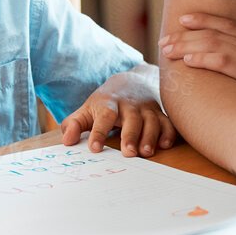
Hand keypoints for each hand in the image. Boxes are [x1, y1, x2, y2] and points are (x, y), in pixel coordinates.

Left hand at [61, 65, 177, 155]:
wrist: (132, 81)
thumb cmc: (107, 102)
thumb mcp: (87, 109)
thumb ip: (74, 125)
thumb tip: (67, 141)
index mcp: (109, 104)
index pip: (104, 117)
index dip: (99, 132)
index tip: (94, 148)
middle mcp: (129, 105)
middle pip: (131, 119)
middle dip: (130, 136)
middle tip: (128, 153)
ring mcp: (146, 108)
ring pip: (151, 121)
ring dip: (150, 137)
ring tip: (146, 153)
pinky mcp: (160, 113)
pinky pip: (167, 122)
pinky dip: (168, 133)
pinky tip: (164, 144)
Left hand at [159, 13, 235, 98]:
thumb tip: (233, 75)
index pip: (230, 28)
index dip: (206, 21)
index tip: (184, 20)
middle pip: (218, 34)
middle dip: (188, 34)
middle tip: (166, 39)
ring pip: (218, 44)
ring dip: (190, 44)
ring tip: (170, 49)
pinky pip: (229, 62)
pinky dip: (206, 58)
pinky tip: (189, 60)